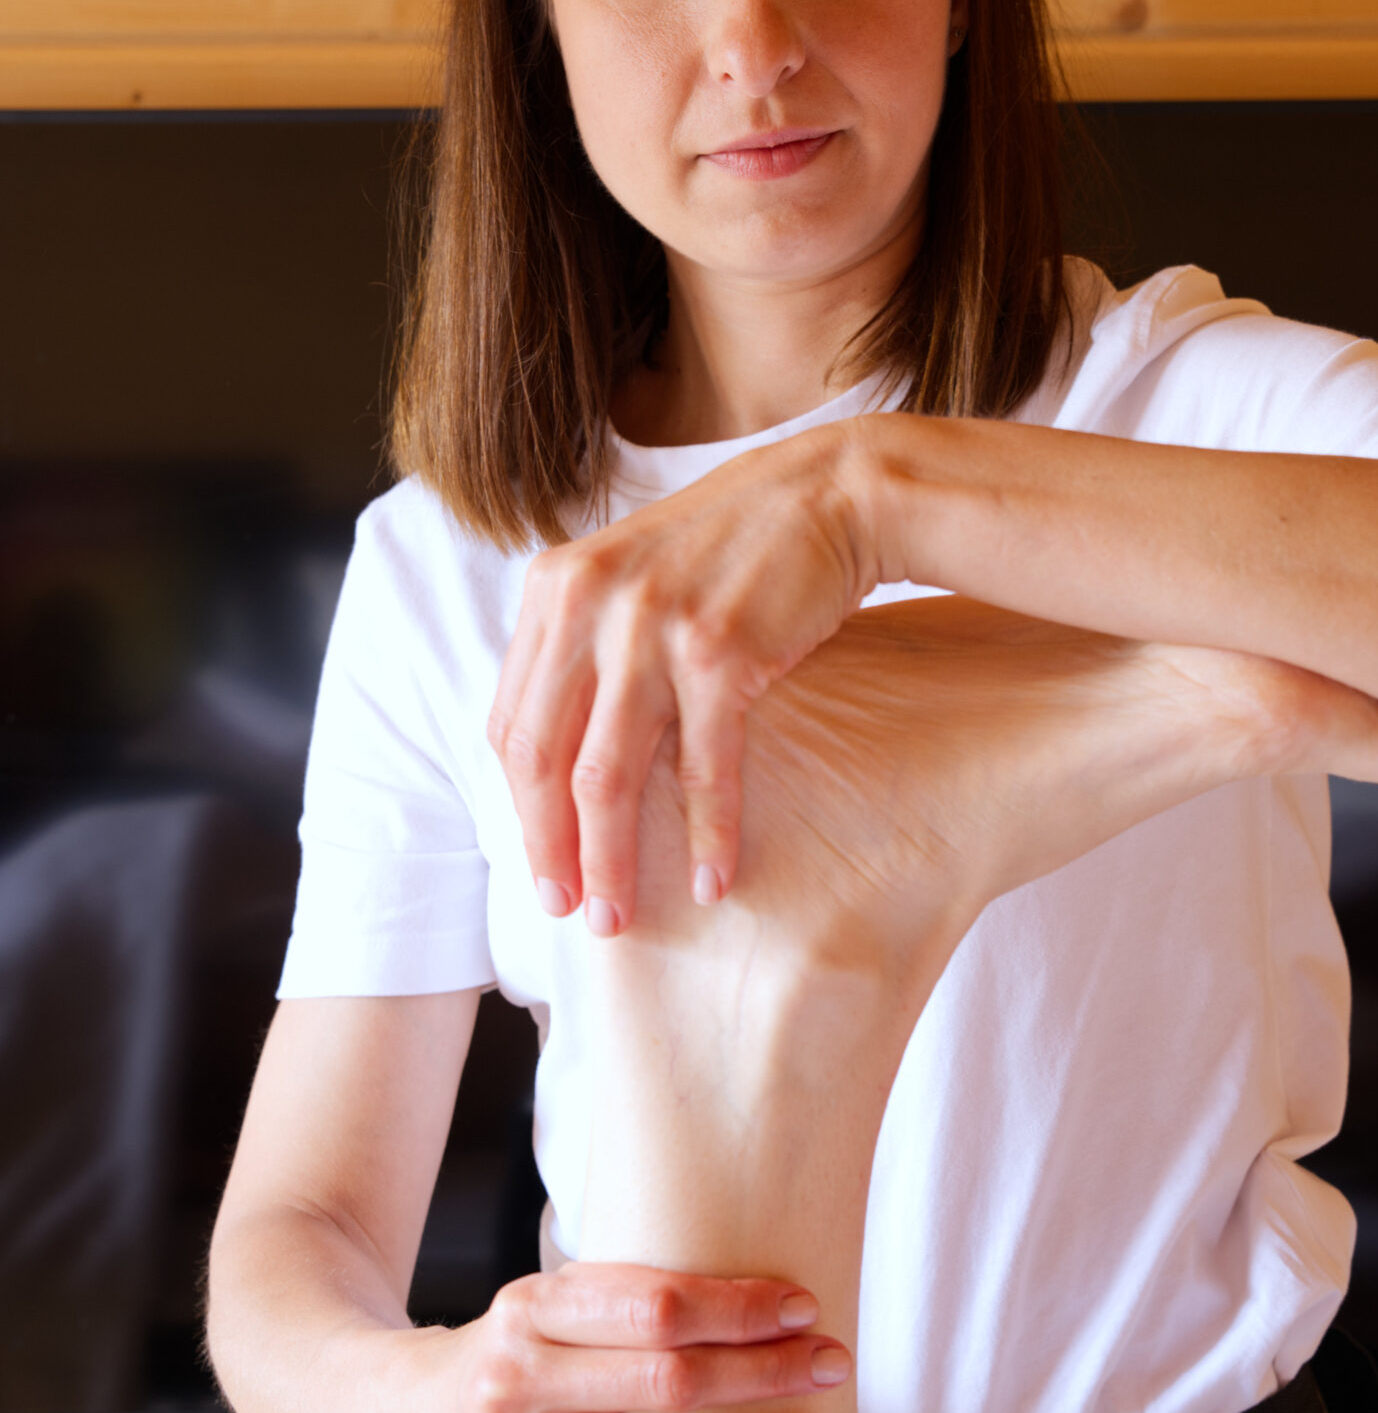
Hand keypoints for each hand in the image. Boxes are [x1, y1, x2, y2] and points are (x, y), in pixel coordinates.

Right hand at [412, 1263, 852, 1412]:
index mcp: (531, 1311)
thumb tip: (753, 1297)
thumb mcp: (541, 1301)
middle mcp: (524, 1387)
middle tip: (833, 1368)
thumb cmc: (501, 1355)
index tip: (802, 1310)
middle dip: (766, 1375)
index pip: (654, 1306)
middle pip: (670, 1383)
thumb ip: (622, 1299)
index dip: (738, 1308)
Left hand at [488, 425, 876, 935]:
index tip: (540, 866)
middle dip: (550, 848)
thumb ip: (588, 644)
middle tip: (569, 913)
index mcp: (555, 588)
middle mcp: (588, 603)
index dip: (519, 807)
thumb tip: (561, 750)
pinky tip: (711, 881)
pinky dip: (705, 834)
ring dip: (611, 859)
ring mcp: (649, 625)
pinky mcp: (717, 649)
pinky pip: (701, 768)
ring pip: (606, 775)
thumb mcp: (636, 577)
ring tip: (620, 917)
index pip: (511, 721)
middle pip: (542, 756)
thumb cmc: (737, 549)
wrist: (830, 495)